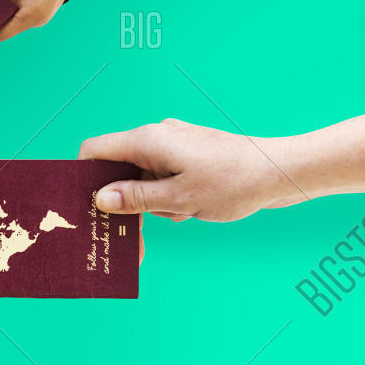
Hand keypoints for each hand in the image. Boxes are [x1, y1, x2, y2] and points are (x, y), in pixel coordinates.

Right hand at [81, 118, 310, 221]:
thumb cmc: (234, 183)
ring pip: (141, 177)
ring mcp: (174, 145)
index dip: (84, 177)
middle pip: (117, 167)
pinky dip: (169, 196)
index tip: (87, 206)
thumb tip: (100, 198)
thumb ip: (134, 199)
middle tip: (132, 226)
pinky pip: (162, 177)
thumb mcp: (177, 199)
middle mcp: (157, 137)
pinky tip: (191, 208)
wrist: (281, 172)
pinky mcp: (188, 155)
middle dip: (123, 198)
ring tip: (181, 211)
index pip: (94, 150)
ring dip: (152, 201)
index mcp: (148, 141)